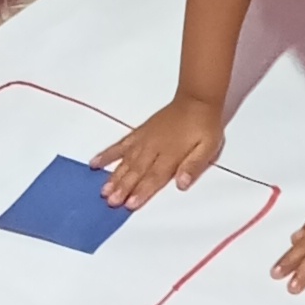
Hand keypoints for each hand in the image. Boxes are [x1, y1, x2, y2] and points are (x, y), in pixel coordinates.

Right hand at [102, 96, 223, 206]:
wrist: (196, 100)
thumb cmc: (205, 127)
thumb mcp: (208, 148)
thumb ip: (194, 166)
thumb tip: (181, 184)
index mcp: (171, 154)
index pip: (154, 177)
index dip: (142, 191)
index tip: (129, 205)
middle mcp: (154, 148)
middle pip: (136, 171)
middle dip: (123, 188)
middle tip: (110, 202)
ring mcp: (144, 140)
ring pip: (126, 160)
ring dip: (114, 176)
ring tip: (102, 190)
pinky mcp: (139, 133)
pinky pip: (120, 145)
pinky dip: (107, 154)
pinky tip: (95, 162)